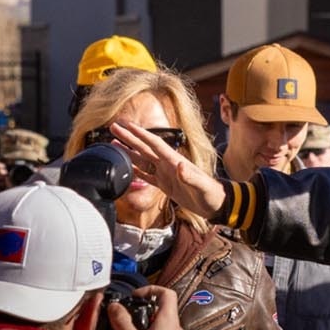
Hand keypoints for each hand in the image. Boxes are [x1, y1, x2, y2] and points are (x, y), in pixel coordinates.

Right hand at [108, 287, 185, 329]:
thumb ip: (122, 322)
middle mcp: (175, 327)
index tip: (136, 296)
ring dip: (144, 323)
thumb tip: (114, 306)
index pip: (166, 293)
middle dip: (143, 309)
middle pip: (161, 307)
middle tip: (128, 317)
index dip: (151, 289)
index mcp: (169, 320)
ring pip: (160, 322)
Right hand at [110, 121, 225, 218]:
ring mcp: (166, 174)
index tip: (127, 124)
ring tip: (114, 143)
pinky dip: (135, 170)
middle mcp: (168, 165)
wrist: (215, 205)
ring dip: (128, 151)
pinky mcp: (165, 185)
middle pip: (144, 148)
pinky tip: (126, 166)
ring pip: (142, 160)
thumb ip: (190, 176)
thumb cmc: (211, 194)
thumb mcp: (201, 186)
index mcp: (174, 161)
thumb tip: (180, 165)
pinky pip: (146, 176)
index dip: (140, 134)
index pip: (154, 144)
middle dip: (129, 137)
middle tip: (113, 127)